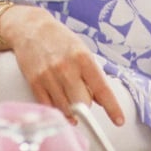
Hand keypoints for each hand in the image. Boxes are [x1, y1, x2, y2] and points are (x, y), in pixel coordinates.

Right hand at [0, 4, 125, 126]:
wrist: (31, 29)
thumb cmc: (60, 40)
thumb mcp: (82, 51)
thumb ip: (92, 74)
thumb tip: (101, 99)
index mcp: (83, 58)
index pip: (102, 89)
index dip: (112, 107)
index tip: (119, 120)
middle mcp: (66, 68)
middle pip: (82, 104)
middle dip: (86, 106)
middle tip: (85, 100)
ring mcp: (49, 77)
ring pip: (66, 109)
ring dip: (72, 112)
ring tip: (72, 103)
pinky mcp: (35, 83)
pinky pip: (49, 107)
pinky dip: (58, 111)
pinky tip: (62, 108)